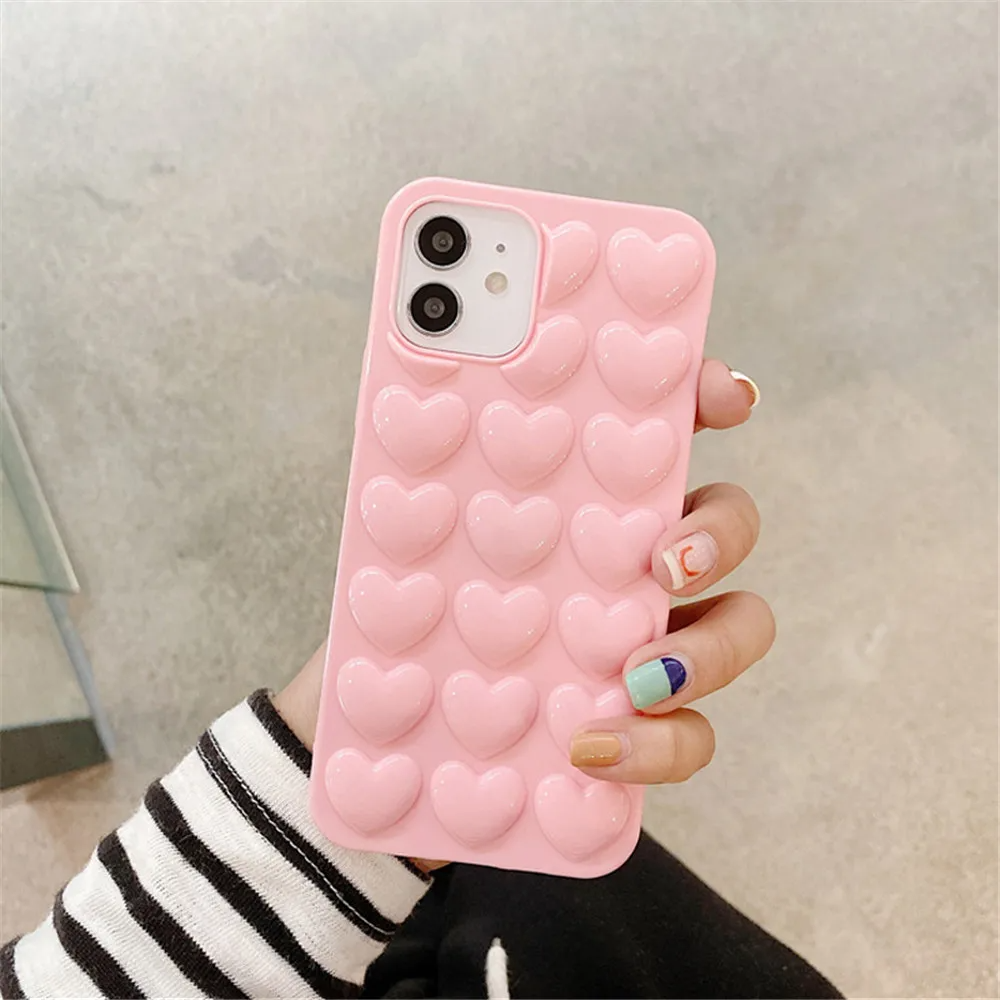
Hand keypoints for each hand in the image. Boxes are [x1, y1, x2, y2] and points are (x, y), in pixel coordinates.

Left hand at [272, 359, 760, 755]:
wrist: (381, 719)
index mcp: (590, 495)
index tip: (727, 397)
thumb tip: (418, 344)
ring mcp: (649, 639)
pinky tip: (590, 748)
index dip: (711, 399)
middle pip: (727, 524)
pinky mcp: (642, 725)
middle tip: (664, 558)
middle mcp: (635, 559)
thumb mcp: (402, 520)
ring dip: (709, 651)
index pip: (666, 428)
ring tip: (637, 677)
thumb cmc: (405, 603)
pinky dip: (659, 746)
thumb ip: (423, 444)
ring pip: (737, 629)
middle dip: (717, 532)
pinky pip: (690, 737)